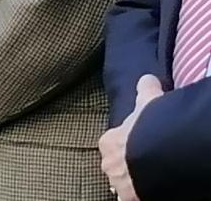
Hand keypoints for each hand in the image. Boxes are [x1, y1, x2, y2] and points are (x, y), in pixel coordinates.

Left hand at [98, 74, 163, 200]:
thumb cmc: (150, 125)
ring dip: (131, 183)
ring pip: (122, 184)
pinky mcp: (130, 199)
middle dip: (126, 165)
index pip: (112, 144)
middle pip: (116, 165)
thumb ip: (144, 90)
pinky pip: (130, 199)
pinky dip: (136, 196)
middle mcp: (109, 164)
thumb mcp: (148, 103)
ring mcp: (119, 184)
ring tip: (145, 179)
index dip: (125, 145)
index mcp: (108, 141)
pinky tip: (146, 192)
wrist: (159, 152)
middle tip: (142, 164)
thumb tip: (146, 78)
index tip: (135, 146)